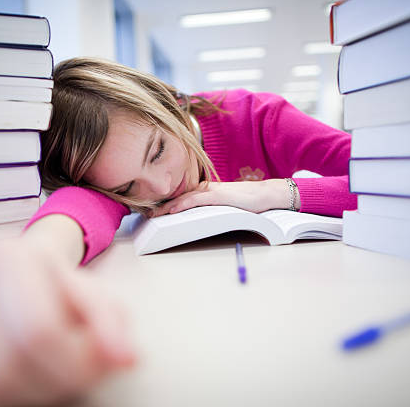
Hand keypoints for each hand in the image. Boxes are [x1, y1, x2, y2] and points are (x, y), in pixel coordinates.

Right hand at [0, 239, 134, 406]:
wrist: (14, 270)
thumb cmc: (56, 284)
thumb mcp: (95, 294)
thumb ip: (111, 324)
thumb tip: (125, 358)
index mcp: (5, 257)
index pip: (38, 332)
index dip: (76, 364)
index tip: (100, 366)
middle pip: (4, 367)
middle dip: (51, 385)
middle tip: (75, 375)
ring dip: (26, 395)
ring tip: (49, 375)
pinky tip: (22, 378)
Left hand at [152, 179, 295, 216]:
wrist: (265, 195)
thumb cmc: (247, 203)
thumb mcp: (225, 207)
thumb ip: (210, 210)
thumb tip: (198, 220)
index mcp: (206, 191)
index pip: (181, 196)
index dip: (165, 203)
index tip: (152, 211)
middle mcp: (205, 189)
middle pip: (177, 195)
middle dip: (160, 205)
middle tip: (144, 213)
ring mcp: (210, 191)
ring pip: (182, 197)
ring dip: (166, 206)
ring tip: (152, 215)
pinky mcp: (217, 195)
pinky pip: (194, 200)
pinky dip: (181, 204)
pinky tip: (171, 211)